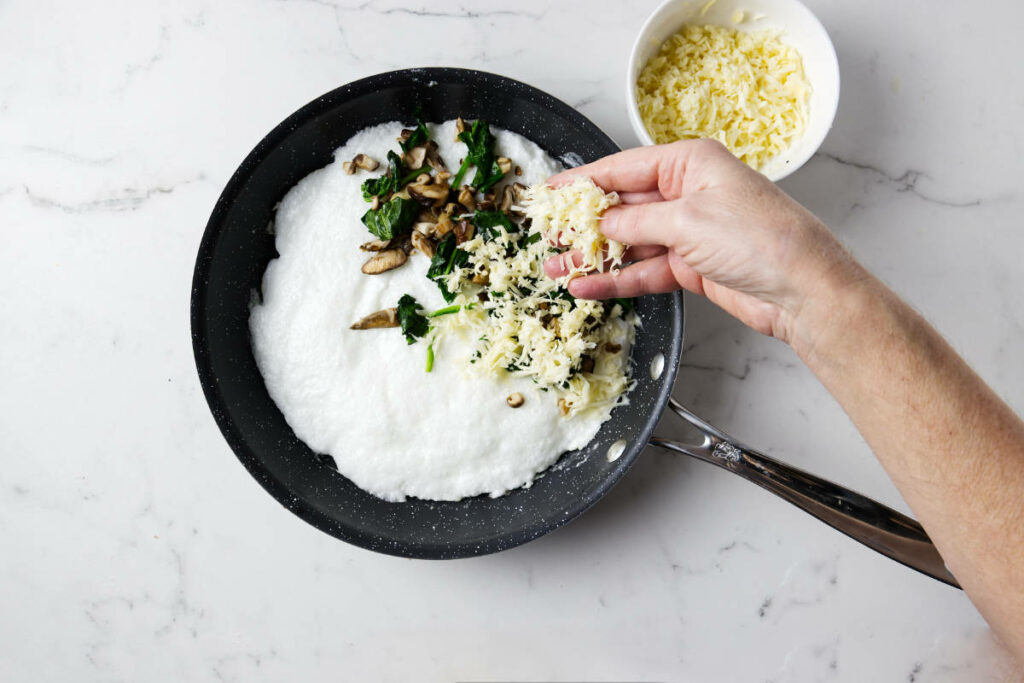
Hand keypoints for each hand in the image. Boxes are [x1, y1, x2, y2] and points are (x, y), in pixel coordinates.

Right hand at [544, 140, 863, 342]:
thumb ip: (635, 220)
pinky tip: (588, 287)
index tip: (549, 194)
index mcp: (689, 162)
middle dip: (584, 224)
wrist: (803, 290)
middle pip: (622, 205)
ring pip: (629, 242)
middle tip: (548, 237)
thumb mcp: (686, 220)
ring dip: (594, 257)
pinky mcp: (692, 267)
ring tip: (556, 268)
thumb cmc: (759, 238)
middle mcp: (688, 192)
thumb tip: (600, 221)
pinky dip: (617, 280)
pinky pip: (644, 270)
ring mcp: (690, 232)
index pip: (623, 167)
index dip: (582, 182)